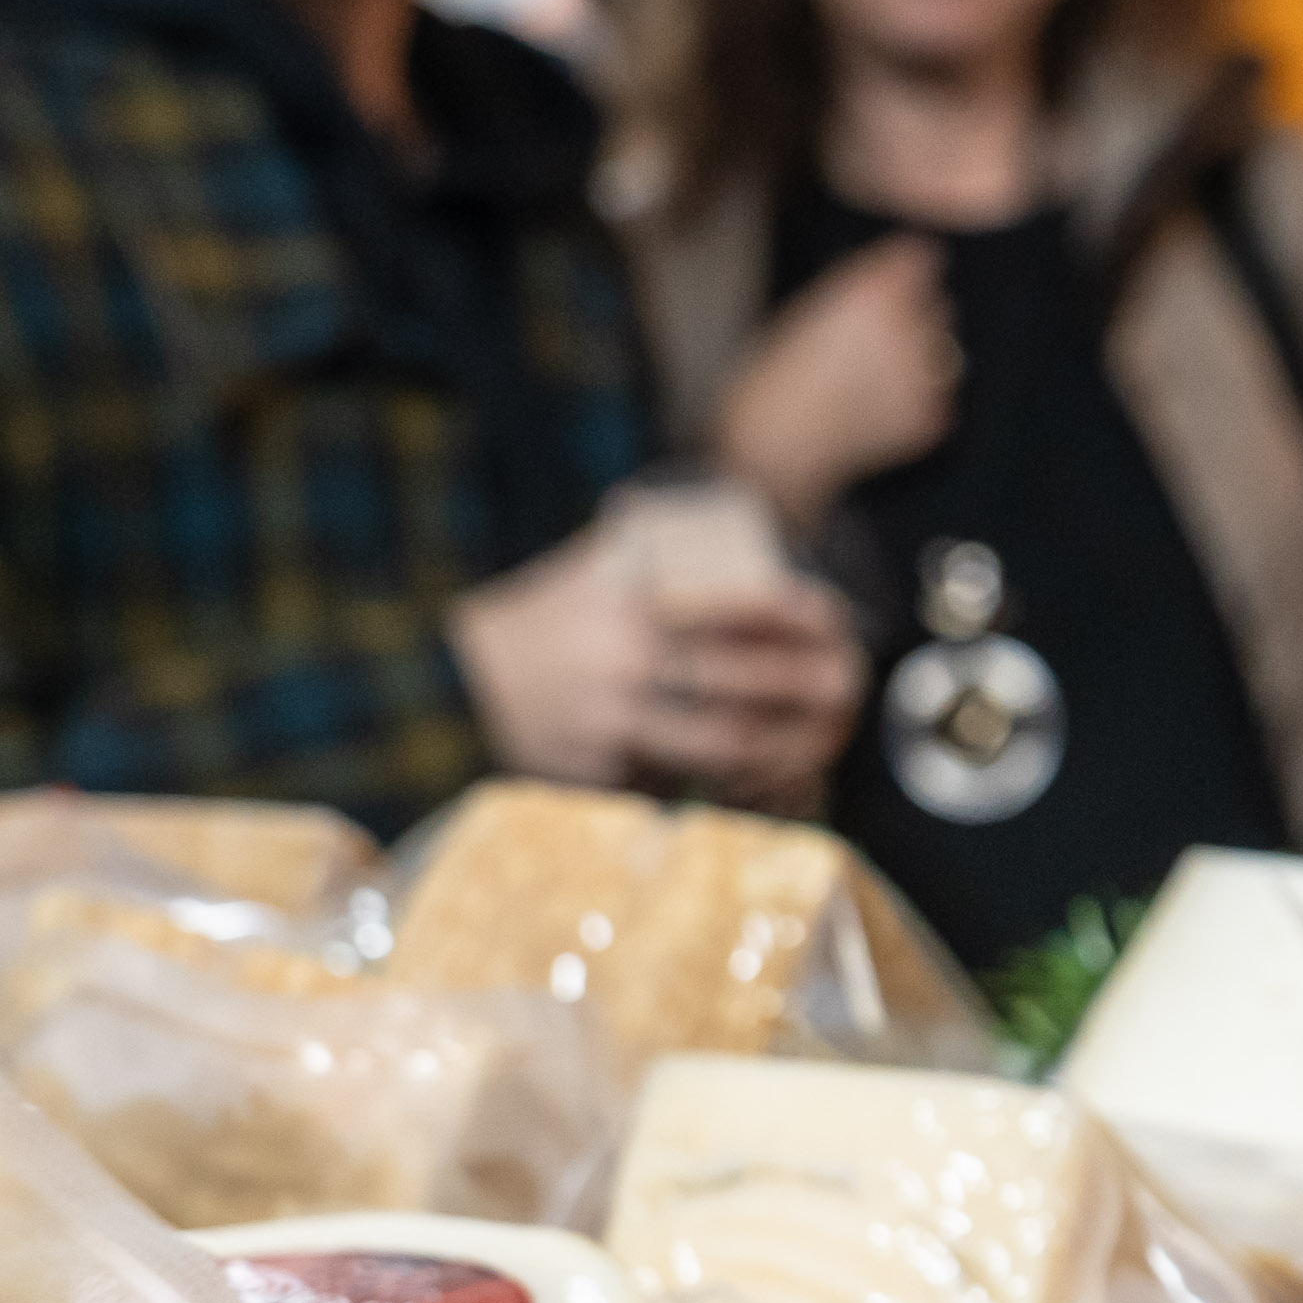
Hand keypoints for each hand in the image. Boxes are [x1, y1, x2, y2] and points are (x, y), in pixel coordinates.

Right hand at [449, 541, 863, 813]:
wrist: (453, 680)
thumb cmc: (543, 619)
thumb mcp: (590, 568)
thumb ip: (651, 546)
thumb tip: (729, 516)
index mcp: (630, 602)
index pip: (734, 605)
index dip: (794, 615)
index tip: (835, 618)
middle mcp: (624, 660)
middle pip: (742, 682)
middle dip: (808, 688)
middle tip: (850, 688)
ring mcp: (612, 721)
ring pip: (723, 744)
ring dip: (785, 746)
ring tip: (824, 740)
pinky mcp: (600, 772)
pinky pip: (683, 783)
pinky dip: (732, 785)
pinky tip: (767, 779)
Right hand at [715, 235, 958, 531]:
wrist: (775, 450)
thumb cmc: (775, 376)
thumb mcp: (806, 310)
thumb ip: (856, 287)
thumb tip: (895, 271)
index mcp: (872, 295)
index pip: (923, 258)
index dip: (908, 269)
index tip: (897, 277)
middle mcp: (908, 330)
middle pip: (938, 305)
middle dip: (915, 316)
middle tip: (876, 341)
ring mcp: (925, 378)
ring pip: (945, 352)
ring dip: (922, 359)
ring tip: (877, 381)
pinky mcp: (933, 418)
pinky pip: (939, 398)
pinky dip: (918, 402)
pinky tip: (878, 411)